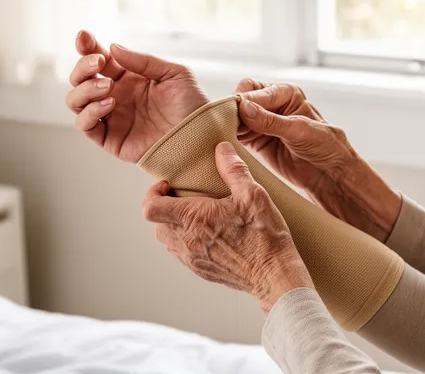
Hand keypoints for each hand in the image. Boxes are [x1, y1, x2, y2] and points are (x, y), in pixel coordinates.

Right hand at [65, 30, 209, 162]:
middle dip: (83, 67)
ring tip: (108, 86)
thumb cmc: (191, 105)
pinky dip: (91, 111)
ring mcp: (110, 117)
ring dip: (85, 89)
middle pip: (80, 79)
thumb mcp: (174, 74)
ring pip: (76, 100)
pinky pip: (86, 125)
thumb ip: (143, 61)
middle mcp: (114, 95)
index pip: (98, 60)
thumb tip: (112, 48)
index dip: (86, 47)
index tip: (84, 37)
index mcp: (127, 77)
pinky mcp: (110, 139)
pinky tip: (110, 103)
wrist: (199, 135)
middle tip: (98, 63)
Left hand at [143, 142, 313, 313]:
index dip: (153, 193)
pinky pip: (183, 253)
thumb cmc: (264, 236)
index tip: (169, 185)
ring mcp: (192, 259)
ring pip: (168, 239)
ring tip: (199, 216)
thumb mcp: (253, 194)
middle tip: (187, 197)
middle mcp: (186, 241)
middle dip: (166, 207)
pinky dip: (188, 240)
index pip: (150, 207)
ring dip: (176, 225)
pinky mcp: (201, 270)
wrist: (274, 275)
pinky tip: (211, 234)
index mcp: (193, 219)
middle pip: (157, 223)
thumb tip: (222, 149)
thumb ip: (233, 169)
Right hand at [233, 80, 401, 241]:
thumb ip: (271, 120)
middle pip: (241, 100)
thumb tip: (244, 108)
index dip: (243, 101)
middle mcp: (272, 104)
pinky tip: (227, 143)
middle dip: (233, 111)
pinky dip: (231, 138)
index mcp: (286, 93)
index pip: (255, 90)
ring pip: (236, 117)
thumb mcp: (299, 131)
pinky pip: (237, 134)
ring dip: (230, 125)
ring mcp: (262, 123)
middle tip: (229, 125)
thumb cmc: (325, 146)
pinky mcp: (256, 140)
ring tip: (226, 135)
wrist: (329, 174)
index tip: (237, 113)